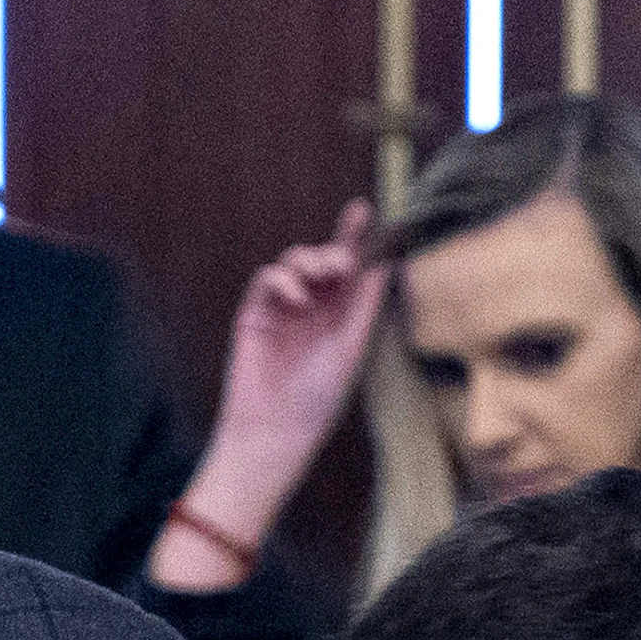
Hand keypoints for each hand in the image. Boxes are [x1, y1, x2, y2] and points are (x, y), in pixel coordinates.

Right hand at [215, 197, 388, 459]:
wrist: (277, 429)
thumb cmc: (316, 398)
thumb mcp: (351, 345)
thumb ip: (365, 304)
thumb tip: (386, 263)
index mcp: (338, 314)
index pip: (348, 267)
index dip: (352, 237)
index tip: (362, 210)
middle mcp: (310, 307)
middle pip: (320, 259)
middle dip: (332, 251)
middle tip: (342, 264)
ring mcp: (280, 309)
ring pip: (292, 262)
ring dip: (309, 261)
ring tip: (323, 278)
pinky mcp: (253, 315)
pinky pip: (266, 280)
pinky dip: (283, 280)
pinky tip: (299, 298)